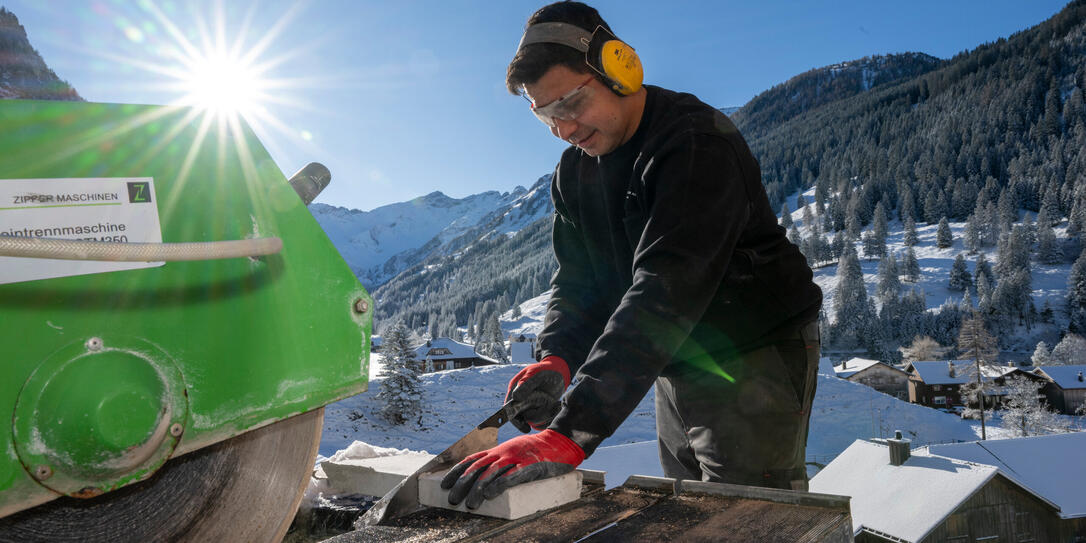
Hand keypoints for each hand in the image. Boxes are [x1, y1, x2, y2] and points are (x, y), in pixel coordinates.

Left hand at [440, 429, 584, 508]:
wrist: (560, 442)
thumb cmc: (537, 451)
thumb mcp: (513, 453)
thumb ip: (500, 464)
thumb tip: (482, 482)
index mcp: (498, 450)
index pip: (471, 460)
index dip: (456, 472)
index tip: (444, 484)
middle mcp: (504, 452)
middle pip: (477, 468)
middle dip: (462, 484)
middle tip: (452, 499)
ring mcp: (516, 458)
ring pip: (491, 473)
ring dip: (477, 489)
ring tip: (470, 504)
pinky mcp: (530, 466)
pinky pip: (511, 476)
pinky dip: (499, 485)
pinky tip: (489, 494)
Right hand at [505, 356, 570, 432]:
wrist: (559, 373)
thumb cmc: (546, 370)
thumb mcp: (536, 375)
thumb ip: (526, 384)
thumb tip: (515, 398)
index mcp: (515, 388)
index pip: (508, 407)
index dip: (511, 417)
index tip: (520, 424)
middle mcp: (520, 399)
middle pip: (517, 417)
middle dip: (524, 422)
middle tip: (529, 428)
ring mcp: (529, 405)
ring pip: (530, 418)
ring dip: (539, 416)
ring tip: (551, 405)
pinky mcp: (539, 409)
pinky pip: (539, 419)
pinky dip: (546, 417)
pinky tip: (554, 407)